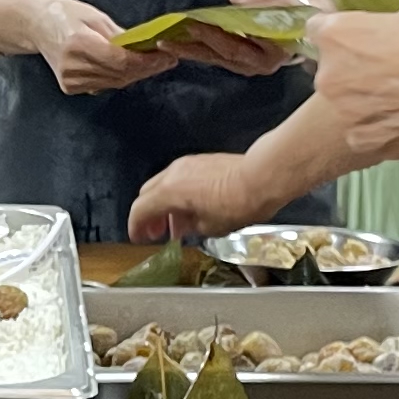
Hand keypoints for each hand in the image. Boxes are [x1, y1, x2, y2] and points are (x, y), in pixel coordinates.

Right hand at [0, 0, 163, 95]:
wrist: (36, 25)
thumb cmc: (63, 14)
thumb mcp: (94, 16)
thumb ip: (119, 35)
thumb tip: (144, 46)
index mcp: (78, 44)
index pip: (120, 61)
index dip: (146, 61)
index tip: (166, 57)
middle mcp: (73, 67)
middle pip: (120, 74)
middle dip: (147, 68)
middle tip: (167, 59)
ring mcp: (70, 80)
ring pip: (115, 82)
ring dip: (136, 73)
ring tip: (153, 62)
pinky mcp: (70, 87)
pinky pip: (104, 85)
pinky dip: (120, 77)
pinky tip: (129, 67)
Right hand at [129, 151, 271, 241]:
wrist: (262, 177)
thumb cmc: (238, 201)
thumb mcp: (210, 227)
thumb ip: (189, 227)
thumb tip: (184, 227)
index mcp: (169, 191)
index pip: (140, 209)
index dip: (136, 227)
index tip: (138, 237)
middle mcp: (174, 173)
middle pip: (148, 194)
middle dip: (149, 215)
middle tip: (155, 232)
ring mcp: (188, 164)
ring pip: (164, 184)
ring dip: (164, 204)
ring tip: (176, 223)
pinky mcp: (203, 161)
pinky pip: (181, 178)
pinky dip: (178, 194)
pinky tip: (191, 208)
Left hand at [150, 2, 311, 76]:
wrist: (308, 25)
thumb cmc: (298, 12)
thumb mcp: (284, 0)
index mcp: (270, 54)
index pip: (236, 46)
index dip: (214, 35)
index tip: (194, 24)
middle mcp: (258, 66)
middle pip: (220, 56)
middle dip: (193, 48)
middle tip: (167, 40)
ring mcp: (249, 67)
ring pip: (216, 60)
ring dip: (191, 52)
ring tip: (167, 45)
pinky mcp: (242, 63)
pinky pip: (217, 58)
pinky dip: (199, 51)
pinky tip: (182, 46)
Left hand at [301, 5, 398, 166]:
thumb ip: (386, 27)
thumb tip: (389, 34)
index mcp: (337, 35)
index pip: (319, 30)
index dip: (341, 36)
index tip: (354, 40)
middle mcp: (330, 74)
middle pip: (330, 70)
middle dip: (353, 70)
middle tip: (389, 71)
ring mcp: (343, 111)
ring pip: (347, 103)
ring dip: (367, 99)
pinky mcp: (361, 139)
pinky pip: (364, 129)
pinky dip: (380, 125)